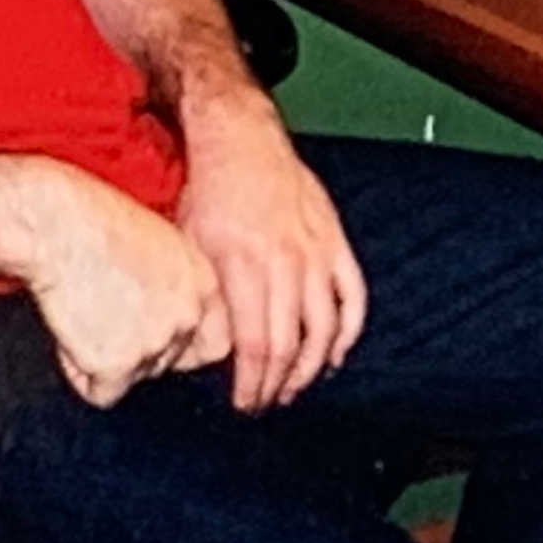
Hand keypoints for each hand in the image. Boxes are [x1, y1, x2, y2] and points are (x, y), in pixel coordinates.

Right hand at [14, 165, 230, 407]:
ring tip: (81, 310)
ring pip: (132, 378)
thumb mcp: (158, 244)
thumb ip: (175, 286)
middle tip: (101, 314)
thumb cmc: (94, 222)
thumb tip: (167, 321)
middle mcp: (188, 315)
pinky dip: (79, 372)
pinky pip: (100, 392)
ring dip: (104, 359)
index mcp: (204, 284)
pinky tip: (68, 333)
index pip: (216, 344)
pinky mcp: (118, 364)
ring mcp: (156, 342)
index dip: (183, 349)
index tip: (154, 341)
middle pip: (166, 364)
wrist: (56, 224)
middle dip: (134, 352)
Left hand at [174, 94, 366, 411]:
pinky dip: (348, 332)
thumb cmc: (208, 193)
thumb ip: (202, 295)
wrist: (240, 138)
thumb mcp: (189, 244)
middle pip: (290, 345)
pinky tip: (334, 355)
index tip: (244, 404)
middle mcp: (283, 260)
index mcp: (242, 265)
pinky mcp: (334, 240)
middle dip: (277, 385)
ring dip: (311, 368)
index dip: (253, 384)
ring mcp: (315, 251)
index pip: (255, 345)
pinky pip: (353, 296)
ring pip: (326, 328)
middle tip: (265, 403)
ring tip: (294, 387)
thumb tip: (199, 348)